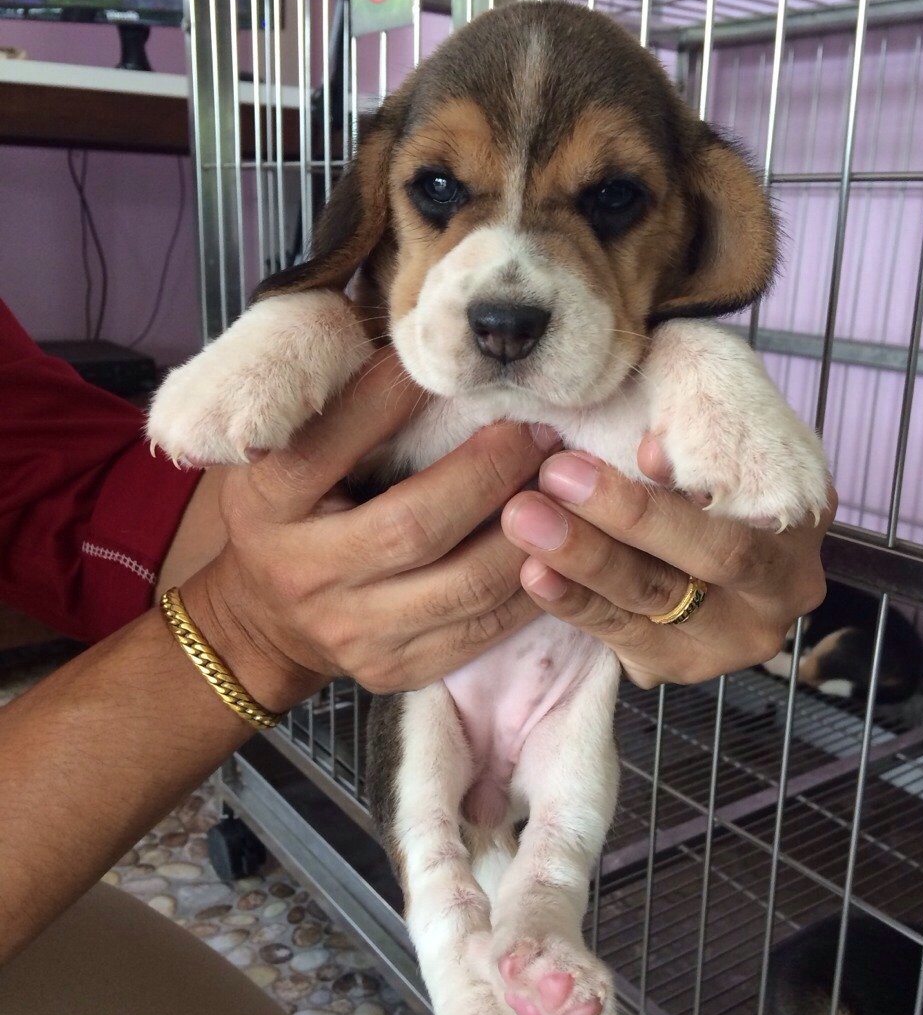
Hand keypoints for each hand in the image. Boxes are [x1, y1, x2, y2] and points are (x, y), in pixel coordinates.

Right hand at [180, 350, 554, 706]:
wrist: (264, 621)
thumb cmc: (287, 511)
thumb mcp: (284, 450)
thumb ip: (338, 404)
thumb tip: (416, 345)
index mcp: (268, 504)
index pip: (327, 446)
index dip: (391, 401)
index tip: (452, 368)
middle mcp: (305, 573)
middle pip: (414, 526)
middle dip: (492, 472)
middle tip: (541, 429)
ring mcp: (354, 632)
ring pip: (465, 588)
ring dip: (529, 531)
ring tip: (565, 484)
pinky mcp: (396, 669)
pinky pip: (483, 630)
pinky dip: (531, 585)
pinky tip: (559, 544)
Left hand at [501, 436, 834, 688]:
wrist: (680, 511)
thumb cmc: (691, 450)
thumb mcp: (708, 415)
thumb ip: (693, 419)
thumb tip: (652, 456)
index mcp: (803, 514)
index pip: (756, 502)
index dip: (709, 477)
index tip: (639, 449)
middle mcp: (783, 585)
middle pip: (714, 556)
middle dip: (629, 515)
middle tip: (558, 476)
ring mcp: (732, 638)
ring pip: (658, 601)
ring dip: (586, 559)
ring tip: (527, 519)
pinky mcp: (675, 665)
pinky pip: (622, 636)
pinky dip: (575, 602)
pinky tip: (535, 573)